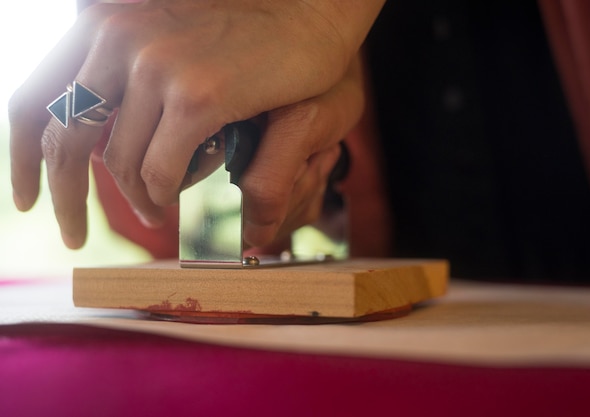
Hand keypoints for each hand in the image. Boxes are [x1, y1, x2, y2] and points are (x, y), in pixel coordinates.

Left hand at [9, 0, 383, 248]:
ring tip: (152, 213)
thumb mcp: (163, 37)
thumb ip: (121, 71)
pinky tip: (169, 204)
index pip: (34, 97)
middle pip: (64, 138)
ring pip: (122, 164)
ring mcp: (157, 65)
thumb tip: (90, 128)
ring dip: (134, 200)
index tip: (26, 195)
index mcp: (102, 19)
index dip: (22, 156)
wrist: (308, 14)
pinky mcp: (198, 96)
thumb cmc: (241, 33)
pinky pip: (161, 171)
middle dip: (63, 196)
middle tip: (72, 233)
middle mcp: (116, 34)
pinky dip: (162, 197)